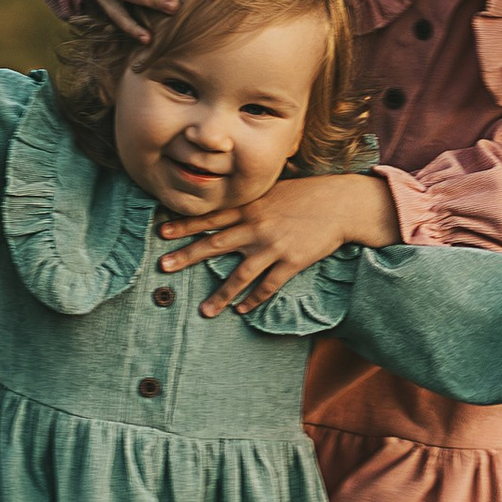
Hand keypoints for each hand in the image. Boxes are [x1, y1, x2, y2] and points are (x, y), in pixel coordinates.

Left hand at [163, 170, 396, 316]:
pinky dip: (254, 300)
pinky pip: (268, 285)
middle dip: (187, 255)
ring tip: (204, 311)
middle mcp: (256, 226)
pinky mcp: (292, 262)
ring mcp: (273, 246)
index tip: (162, 233)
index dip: (185, 225)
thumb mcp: (273, 190)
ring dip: (220, 294)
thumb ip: (251, 201)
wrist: (340, 203)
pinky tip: (242, 311)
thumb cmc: (306, 194)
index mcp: (250, 206)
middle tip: (164, 267)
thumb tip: (230, 208)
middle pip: (215, 243)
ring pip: (240, 275)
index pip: (211, 217)